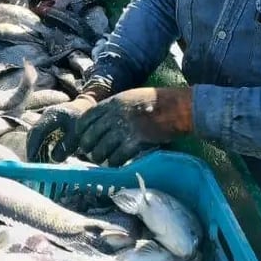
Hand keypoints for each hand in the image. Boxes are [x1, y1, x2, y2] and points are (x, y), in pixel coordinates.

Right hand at [26, 95, 97, 161]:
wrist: (88, 109)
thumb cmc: (86, 123)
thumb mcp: (78, 135)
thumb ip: (67, 146)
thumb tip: (54, 158)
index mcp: (54, 115)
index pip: (38, 131)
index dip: (33, 146)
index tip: (31, 160)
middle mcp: (47, 114)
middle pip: (33, 133)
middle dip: (32, 149)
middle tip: (32, 164)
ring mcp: (46, 118)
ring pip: (35, 134)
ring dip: (35, 148)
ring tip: (36, 163)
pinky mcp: (47, 122)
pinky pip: (40, 135)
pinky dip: (40, 146)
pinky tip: (42, 156)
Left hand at [73, 87, 193, 166]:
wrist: (178, 107)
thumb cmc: (156, 101)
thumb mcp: (130, 97)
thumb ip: (114, 107)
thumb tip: (101, 121)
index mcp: (112, 102)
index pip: (86, 118)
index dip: (82, 130)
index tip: (82, 138)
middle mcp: (115, 115)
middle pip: (91, 136)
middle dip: (88, 147)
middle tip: (90, 153)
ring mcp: (125, 128)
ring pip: (101, 149)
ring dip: (100, 157)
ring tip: (102, 160)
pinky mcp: (136, 141)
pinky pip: (117, 157)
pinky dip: (114, 163)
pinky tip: (116, 164)